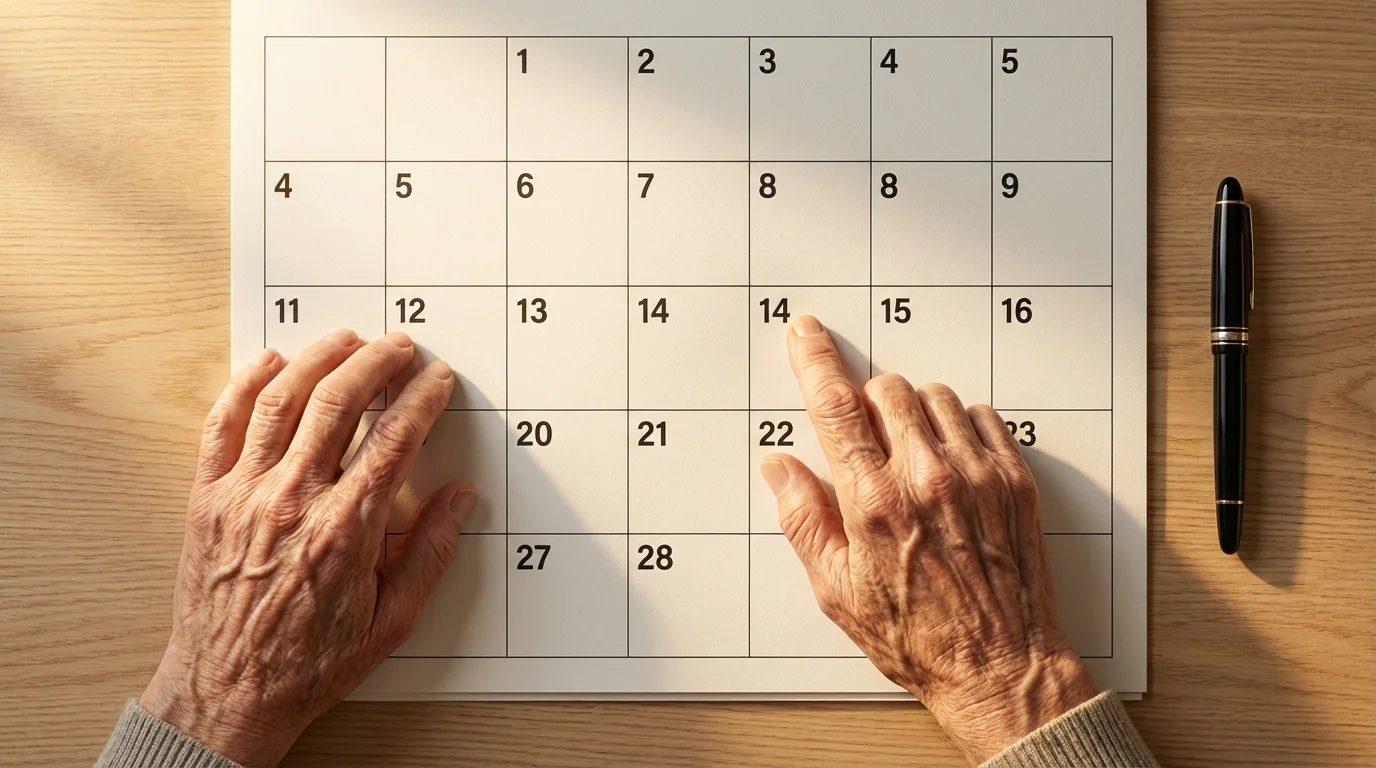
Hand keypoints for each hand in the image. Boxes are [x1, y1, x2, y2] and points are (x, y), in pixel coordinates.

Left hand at [139, 329, 475, 767]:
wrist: (227, 694)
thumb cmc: (308, 663)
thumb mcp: (391, 621)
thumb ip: (430, 553)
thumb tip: (460, 500)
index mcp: (344, 531)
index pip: (392, 440)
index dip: (421, 399)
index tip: (437, 380)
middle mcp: (291, 503)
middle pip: (338, 403)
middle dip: (376, 362)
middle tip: (399, 346)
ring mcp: (243, 495)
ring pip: (281, 400)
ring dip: (318, 358)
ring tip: (346, 339)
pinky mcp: (206, 498)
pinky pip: (222, 424)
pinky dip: (246, 384)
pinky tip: (269, 362)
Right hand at [760, 316, 1096, 764]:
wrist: (1002, 668)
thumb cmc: (920, 638)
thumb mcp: (838, 591)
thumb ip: (803, 520)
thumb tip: (781, 469)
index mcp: (875, 505)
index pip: (837, 408)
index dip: (815, 361)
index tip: (805, 333)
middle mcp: (928, 480)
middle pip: (888, 390)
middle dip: (867, 399)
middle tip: (863, 434)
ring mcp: (977, 476)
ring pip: (936, 396)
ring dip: (913, 411)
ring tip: (908, 454)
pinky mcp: (1014, 481)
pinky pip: (983, 417)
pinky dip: (959, 425)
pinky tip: (949, 460)